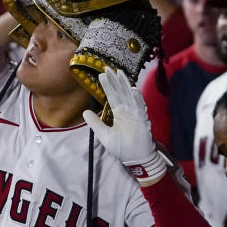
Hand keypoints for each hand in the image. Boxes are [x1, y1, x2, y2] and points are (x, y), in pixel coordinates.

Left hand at [82, 67, 164, 184]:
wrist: (134, 157)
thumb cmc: (121, 147)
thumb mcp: (104, 135)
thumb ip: (96, 123)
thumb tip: (85, 112)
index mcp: (118, 113)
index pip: (111, 96)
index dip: (107, 85)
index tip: (102, 74)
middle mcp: (127, 110)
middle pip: (120, 92)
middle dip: (114, 80)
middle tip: (108, 68)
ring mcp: (135, 113)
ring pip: (129, 95)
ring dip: (125, 84)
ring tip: (119, 73)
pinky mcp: (142, 119)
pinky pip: (139, 107)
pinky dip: (137, 98)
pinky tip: (133, 89)